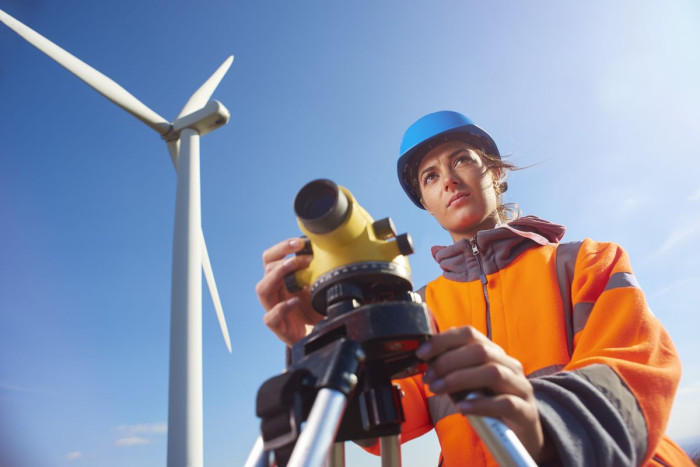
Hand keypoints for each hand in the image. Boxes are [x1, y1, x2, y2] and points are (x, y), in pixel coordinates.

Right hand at [255, 237, 321, 345]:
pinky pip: (271, 316)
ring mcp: (272, 308)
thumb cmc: (315, 309)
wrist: (317, 336)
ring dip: (277, 275)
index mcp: (281, 279)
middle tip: (301, 254)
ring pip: (262, 289)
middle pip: (266, 267)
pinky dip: (282, 307)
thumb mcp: (319, 287)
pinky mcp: (276, 326)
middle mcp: (274, 290)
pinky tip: (295, 301)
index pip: (272, 257)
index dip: (282, 247)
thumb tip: (332, 252)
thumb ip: (319, 271)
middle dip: (283, 256)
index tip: (300, 242)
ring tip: (292, 267)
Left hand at [416, 326, 552, 462]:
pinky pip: (505, 403)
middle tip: (428, 377)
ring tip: (437, 390)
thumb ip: (454, 372)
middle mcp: (509, 365)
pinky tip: (462, 407)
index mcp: (495, 354)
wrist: (523, 433)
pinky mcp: (526, 411)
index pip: (470, 334)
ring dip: (459, 379)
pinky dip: (480, 404)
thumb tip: (427, 363)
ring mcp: (520, 387)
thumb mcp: (471, 384)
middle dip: (448, 361)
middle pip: (480, 351)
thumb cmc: (492, 404)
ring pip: (492, 373)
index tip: (422, 353)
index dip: (444, 340)